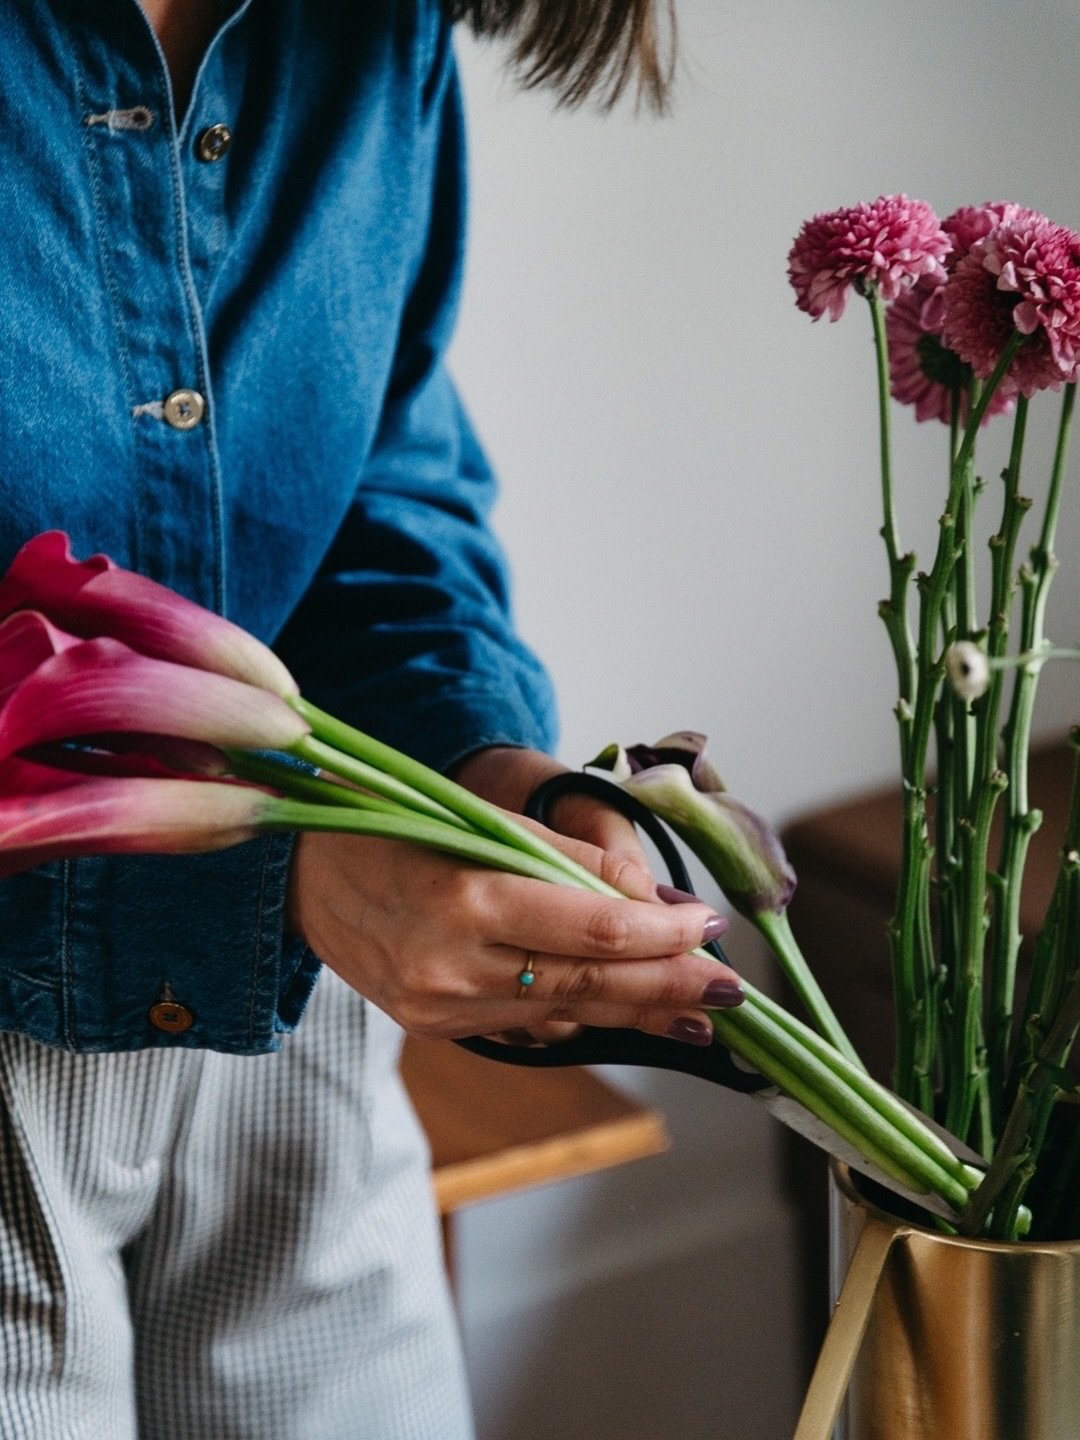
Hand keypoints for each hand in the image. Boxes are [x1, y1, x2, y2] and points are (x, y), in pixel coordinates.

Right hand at [286, 748, 741, 1043]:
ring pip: (564, 1015)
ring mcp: (442, 1007)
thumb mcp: (480, 820)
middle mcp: (454, 967)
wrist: (303, 877)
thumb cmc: (396, 829)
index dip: (662, 935)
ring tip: (696, 1009)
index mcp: (467, 900)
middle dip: (667, 986)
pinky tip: (624, 1012)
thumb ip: (567, 859)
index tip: (708, 927)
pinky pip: (527, 1024)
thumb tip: (650, 898)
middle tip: (729, 989)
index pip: (594, 932)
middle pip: (588, 986)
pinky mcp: (436, 1028)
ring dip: (636, 1010)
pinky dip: (581, 1016)